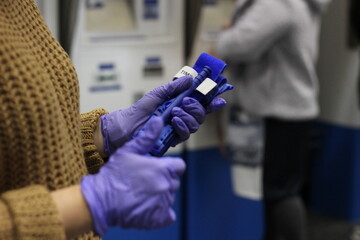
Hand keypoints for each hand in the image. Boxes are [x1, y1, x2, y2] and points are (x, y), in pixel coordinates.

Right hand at [81, 117, 185, 235]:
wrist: (101, 200)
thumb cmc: (114, 173)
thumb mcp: (129, 150)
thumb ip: (147, 137)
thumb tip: (158, 121)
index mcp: (163, 168)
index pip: (179, 166)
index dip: (170, 167)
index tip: (158, 169)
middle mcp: (167, 185)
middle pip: (173, 181)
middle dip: (162, 180)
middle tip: (144, 182)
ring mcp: (164, 202)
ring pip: (168, 197)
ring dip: (159, 196)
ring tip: (141, 194)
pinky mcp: (159, 218)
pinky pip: (168, 214)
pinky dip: (160, 213)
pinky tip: (146, 208)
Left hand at [101, 75, 225, 154]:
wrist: (125, 128)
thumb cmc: (138, 111)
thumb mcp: (156, 95)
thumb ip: (173, 88)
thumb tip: (190, 79)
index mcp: (179, 105)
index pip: (200, 103)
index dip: (211, 100)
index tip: (219, 97)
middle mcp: (181, 117)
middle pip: (201, 114)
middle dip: (197, 107)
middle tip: (186, 102)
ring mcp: (177, 129)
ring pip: (196, 124)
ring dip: (189, 116)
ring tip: (176, 112)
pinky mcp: (173, 139)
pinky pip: (185, 134)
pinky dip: (182, 125)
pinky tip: (175, 121)